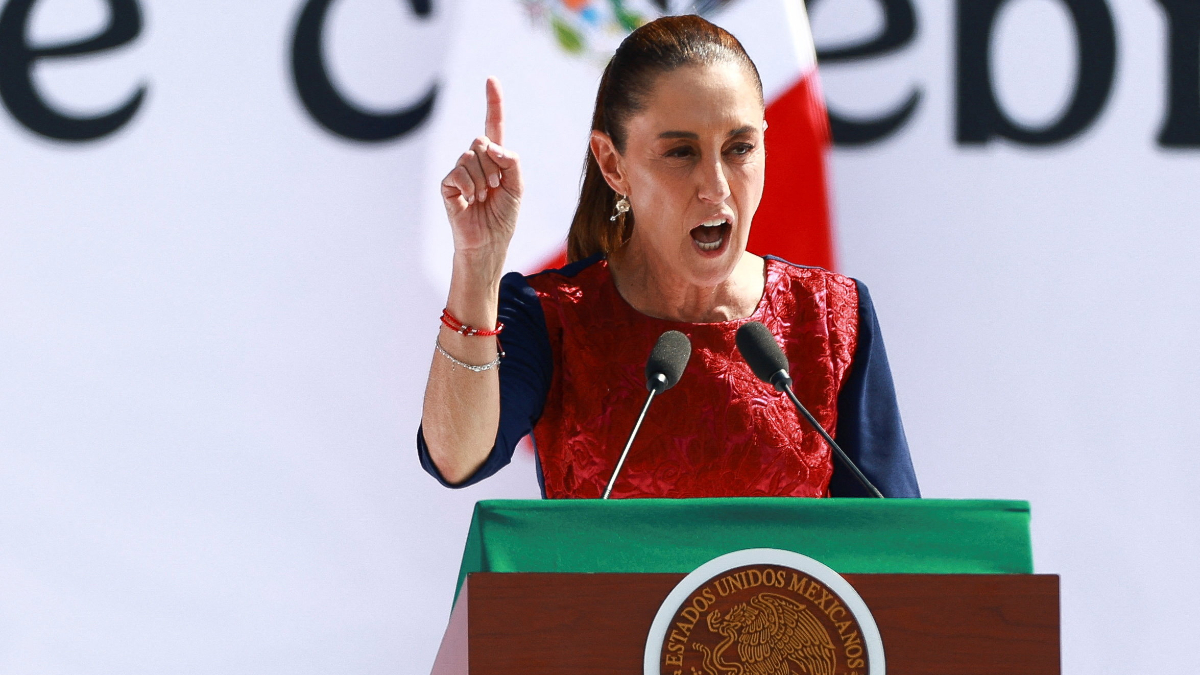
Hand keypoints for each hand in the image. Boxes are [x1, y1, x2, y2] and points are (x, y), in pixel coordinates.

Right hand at [441, 77, 523, 257]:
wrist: (489, 242)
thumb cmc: (503, 216)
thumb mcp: (518, 186)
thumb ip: (511, 161)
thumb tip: (490, 145)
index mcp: (495, 158)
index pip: (494, 125)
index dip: (493, 102)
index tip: (491, 80)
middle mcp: (476, 160)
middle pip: (482, 140)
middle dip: (493, 165)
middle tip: (495, 189)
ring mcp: (460, 171)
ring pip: (471, 155)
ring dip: (483, 179)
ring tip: (483, 198)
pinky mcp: (448, 184)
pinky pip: (458, 171)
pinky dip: (469, 186)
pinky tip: (470, 200)